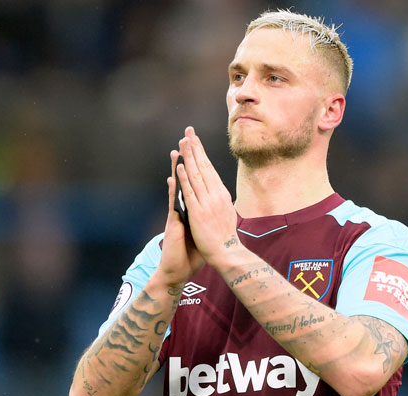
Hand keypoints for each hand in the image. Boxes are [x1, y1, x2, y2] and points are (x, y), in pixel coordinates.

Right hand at [157, 150, 203, 287]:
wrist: (179, 270)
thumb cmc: (192, 253)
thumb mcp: (203, 232)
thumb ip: (208, 219)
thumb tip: (219, 211)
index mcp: (193, 208)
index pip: (196, 182)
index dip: (198, 165)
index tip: (200, 148)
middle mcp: (184, 207)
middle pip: (186, 178)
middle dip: (187, 159)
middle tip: (187, 139)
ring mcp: (178, 214)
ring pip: (178, 186)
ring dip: (177, 168)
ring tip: (177, 150)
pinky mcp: (173, 223)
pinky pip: (173, 203)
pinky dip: (173, 190)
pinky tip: (173, 177)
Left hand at [176, 127, 243, 270]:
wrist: (227, 253)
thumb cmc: (225, 236)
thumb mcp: (227, 213)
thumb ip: (221, 201)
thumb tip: (221, 192)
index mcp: (221, 194)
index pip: (210, 168)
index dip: (201, 152)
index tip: (195, 139)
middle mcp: (215, 195)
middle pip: (203, 166)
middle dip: (195, 148)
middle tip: (189, 131)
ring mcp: (207, 203)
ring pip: (196, 175)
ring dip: (189, 158)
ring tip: (183, 142)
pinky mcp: (198, 213)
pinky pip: (190, 193)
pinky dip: (185, 179)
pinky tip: (180, 167)